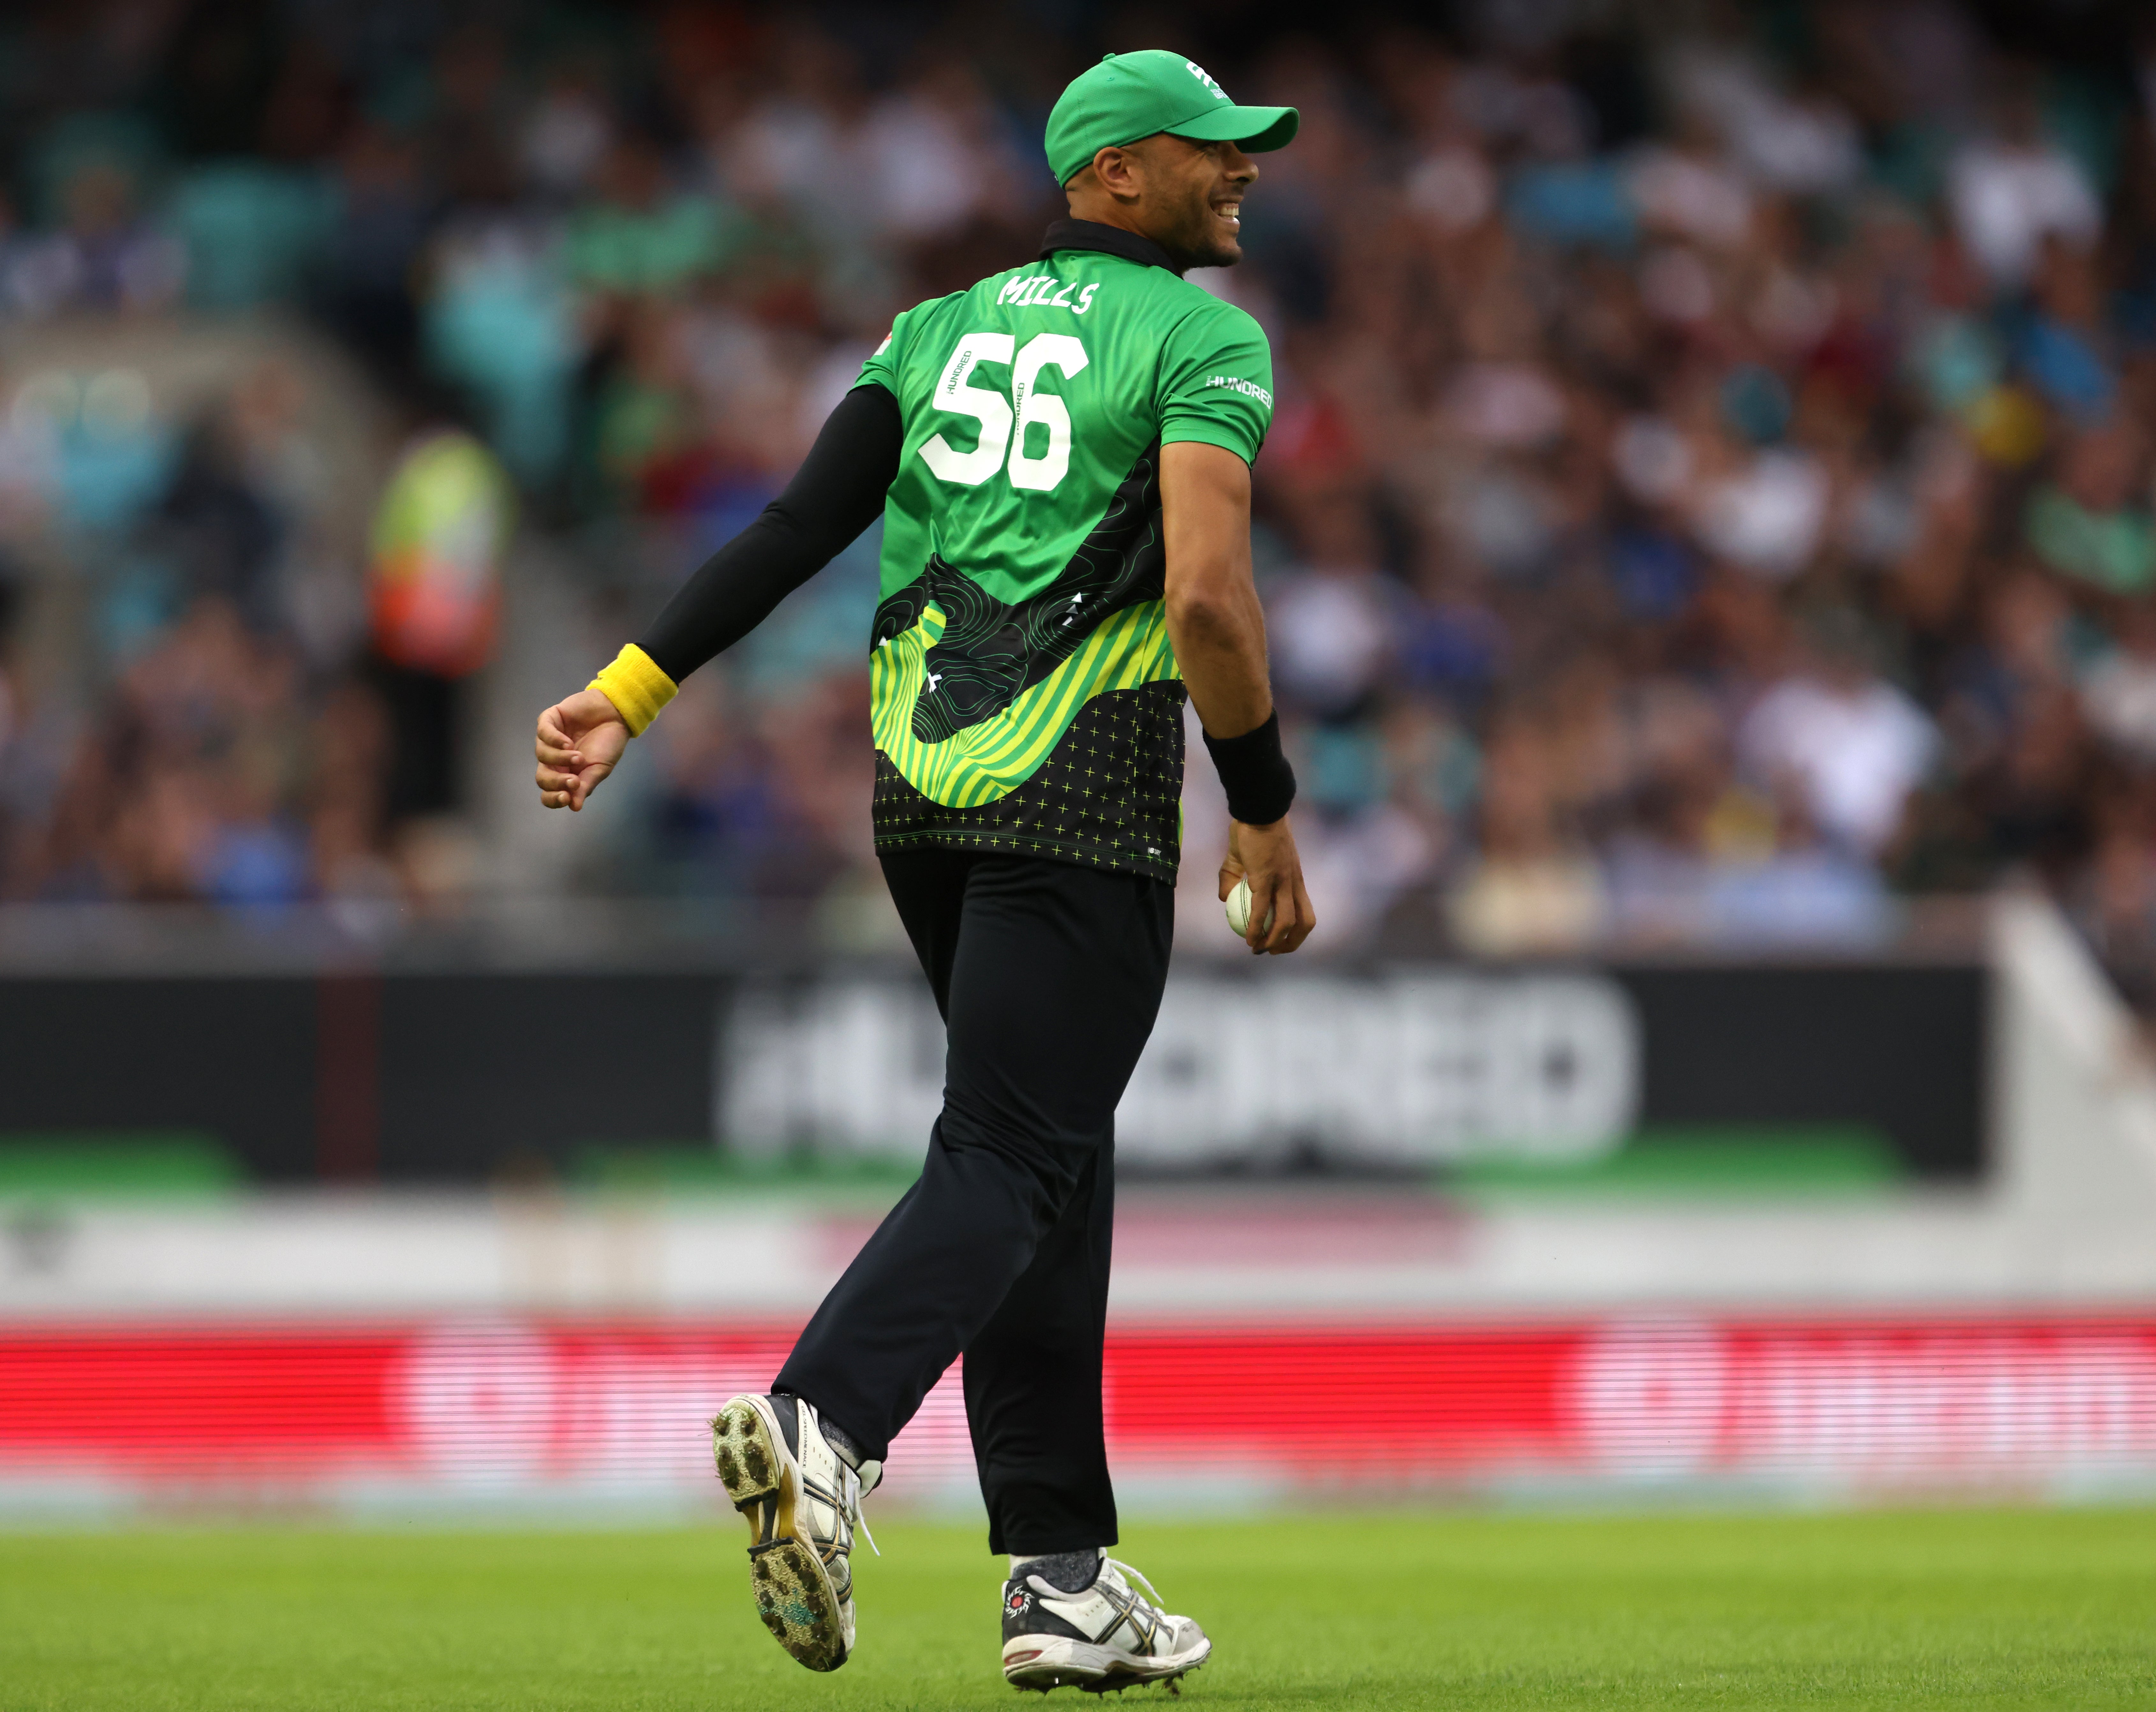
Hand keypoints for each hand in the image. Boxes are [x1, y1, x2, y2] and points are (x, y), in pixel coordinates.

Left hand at [534, 689, 629, 810]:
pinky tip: (568, 742)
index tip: (567, 798)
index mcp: (567, 774)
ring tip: (579, 756)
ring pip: (541, 755)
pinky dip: (553, 740)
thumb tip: (575, 807)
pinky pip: (542, 733)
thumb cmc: (609, 742)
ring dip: (560, 759)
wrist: (617, 714)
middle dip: (556, 782)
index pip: (549, 792)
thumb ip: (586, 786)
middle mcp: (554, 759)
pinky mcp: (549, 720)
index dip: (553, 799)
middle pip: (542, 777)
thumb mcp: (600, 769)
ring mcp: (549, 739)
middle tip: (574, 781)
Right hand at [1218, 815, 1315, 954]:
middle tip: (1272, 951)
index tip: (1278, 940)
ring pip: (1288, 921)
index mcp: (1294, 879)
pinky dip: (1257, 929)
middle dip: (1292, 943)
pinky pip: (1262, 911)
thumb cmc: (1251, 830)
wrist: (1257, 810)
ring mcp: (1282, 882)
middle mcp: (1294, 884)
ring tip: (1259, 949)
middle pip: (1305, 922)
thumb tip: (1224, 899)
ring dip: (1274, 941)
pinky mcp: (1266, 879)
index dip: (1295, 931)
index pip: (1305, 911)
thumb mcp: (1241, 858)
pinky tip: (1249, 939)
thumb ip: (1232, 878)